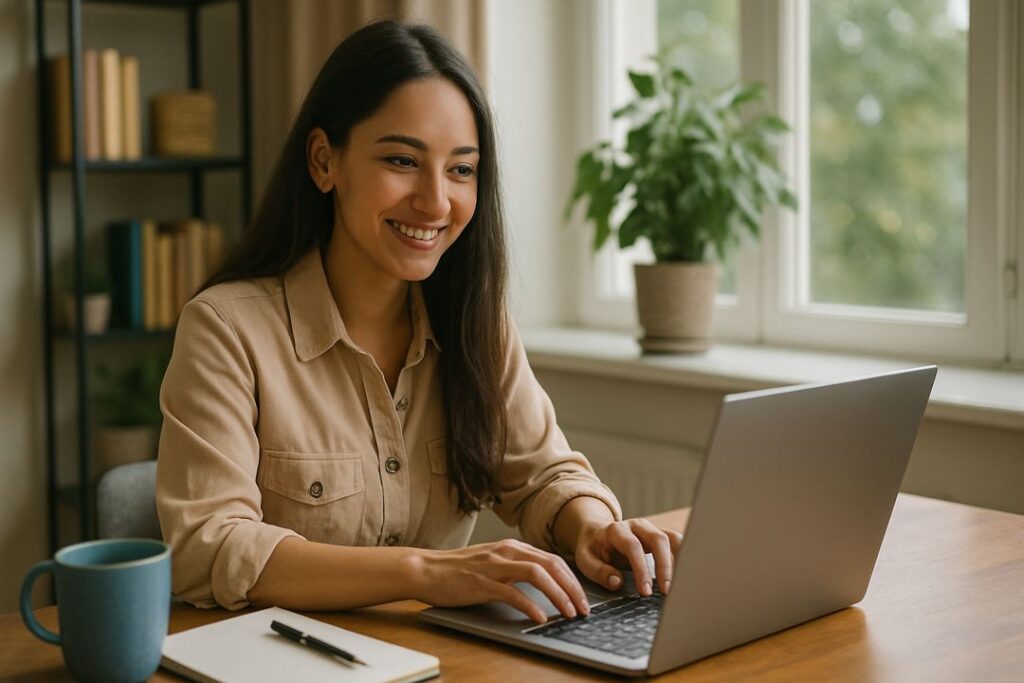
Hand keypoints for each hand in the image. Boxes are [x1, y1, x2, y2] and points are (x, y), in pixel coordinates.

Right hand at [413, 540, 590, 622]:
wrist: (425, 569)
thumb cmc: (457, 570)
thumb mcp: (492, 562)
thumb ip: (515, 567)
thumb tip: (543, 583)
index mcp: (512, 547)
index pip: (553, 560)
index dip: (572, 579)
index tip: (583, 598)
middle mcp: (507, 552)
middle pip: (552, 565)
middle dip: (572, 588)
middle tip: (584, 608)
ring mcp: (494, 566)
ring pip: (538, 575)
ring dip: (558, 595)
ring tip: (568, 613)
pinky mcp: (481, 583)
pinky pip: (512, 593)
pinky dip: (530, 605)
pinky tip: (540, 617)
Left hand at [573, 518, 683, 595]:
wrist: (595, 533)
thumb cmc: (592, 549)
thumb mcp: (585, 560)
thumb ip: (600, 572)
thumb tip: (618, 583)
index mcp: (616, 530)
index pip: (633, 546)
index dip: (641, 569)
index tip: (645, 591)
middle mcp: (637, 526)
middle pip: (658, 539)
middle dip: (665, 566)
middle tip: (666, 591)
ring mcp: (650, 529)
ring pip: (672, 539)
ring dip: (679, 561)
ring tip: (680, 584)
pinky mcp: (659, 536)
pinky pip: (676, 543)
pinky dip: (683, 558)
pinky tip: (684, 576)